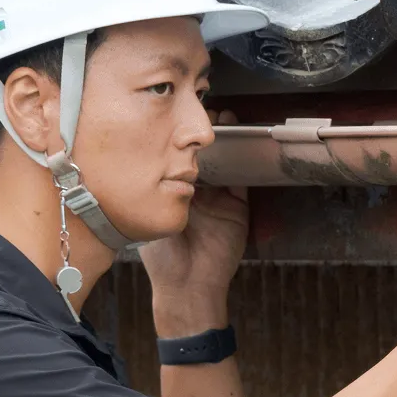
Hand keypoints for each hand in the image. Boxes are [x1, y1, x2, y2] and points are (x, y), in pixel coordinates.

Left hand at [139, 109, 248, 333]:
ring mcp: (220, 200)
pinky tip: (242, 140)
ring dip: (228, 140)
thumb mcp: (154, 216)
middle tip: (207, 110)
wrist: (186, 285)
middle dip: (205, 134)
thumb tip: (151, 160)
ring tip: (226, 117)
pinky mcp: (238, 208)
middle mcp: (199, 194)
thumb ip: (157, 192)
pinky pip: (244, 180)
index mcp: (175, 195)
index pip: (179, 159)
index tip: (179, 117)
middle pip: (205, 156)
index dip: (181, 140)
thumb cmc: (162, 257)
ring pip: (227, 162)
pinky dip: (245, 159)